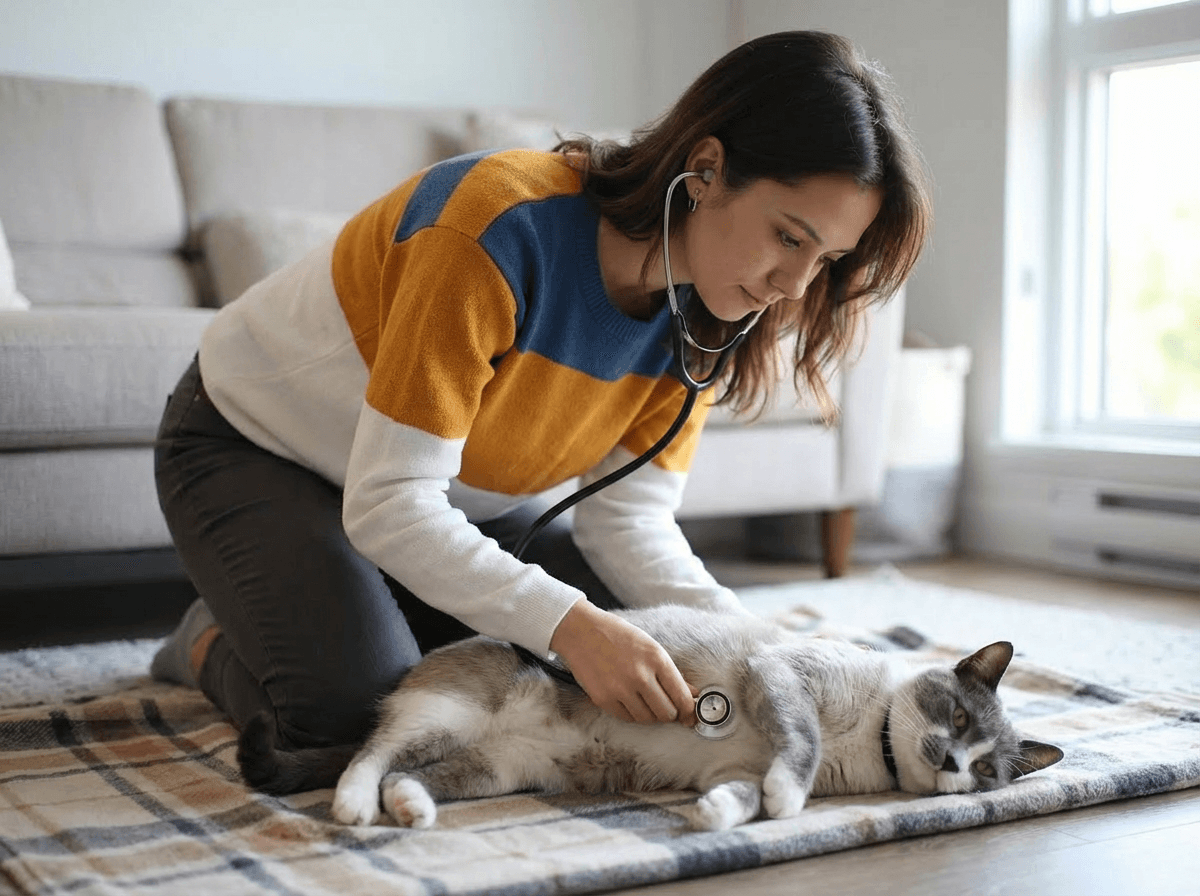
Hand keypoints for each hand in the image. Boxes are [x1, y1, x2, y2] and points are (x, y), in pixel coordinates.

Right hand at [549, 600, 696, 726]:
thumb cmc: (618, 636)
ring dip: (650, 714)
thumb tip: (693, 694)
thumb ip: (673, 674)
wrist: (581, 631)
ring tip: (644, 699)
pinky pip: (627, 718)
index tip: (688, 714)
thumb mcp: (651, 647)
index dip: (688, 710)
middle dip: (669, 713)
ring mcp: (620, 689)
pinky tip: (629, 699)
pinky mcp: (603, 699)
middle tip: (665, 705)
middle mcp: (640, 676)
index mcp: (656, 659)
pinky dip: (632, 713)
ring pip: (647, 719)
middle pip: (667, 713)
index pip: (682, 698)